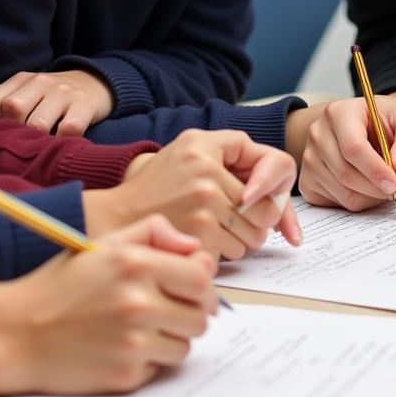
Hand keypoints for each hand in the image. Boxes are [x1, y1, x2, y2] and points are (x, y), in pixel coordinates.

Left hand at [0, 68, 112, 135]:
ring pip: (38, 123)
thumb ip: (7, 105)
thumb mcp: (30, 92)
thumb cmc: (53, 98)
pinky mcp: (85, 105)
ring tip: (40, 147)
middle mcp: (42, 82)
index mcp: (23, 79)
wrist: (96, 83)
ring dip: (37, 140)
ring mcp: (64, 93)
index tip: (1, 134)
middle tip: (21, 144)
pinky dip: (61, 141)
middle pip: (13, 108)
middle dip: (14, 132)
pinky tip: (61, 144)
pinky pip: (69, 129)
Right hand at [2, 214, 216, 394]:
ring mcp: (133, 342)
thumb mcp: (106, 243)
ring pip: (185, 345)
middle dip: (191, 311)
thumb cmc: (63, 283)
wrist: (17, 333)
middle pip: (201, 315)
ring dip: (171, 337)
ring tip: (143, 326)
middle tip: (170, 307)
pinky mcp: (125, 375)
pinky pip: (159, 368)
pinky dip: (148, 360)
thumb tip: (193, 247)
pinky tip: (122, 345)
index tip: (190, 283)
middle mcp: (139, 303)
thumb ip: (154, 231)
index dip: (201, 281)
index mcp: (137, 264)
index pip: (202, 277)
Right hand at [84, 129, 300, 260]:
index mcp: (204, 145)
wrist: (116, 217)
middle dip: (258, 219)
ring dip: (242, 238)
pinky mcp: (197, 236)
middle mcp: (204, 171)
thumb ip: (236, 156)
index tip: (264, 196)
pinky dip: (227, 252)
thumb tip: (279, 193)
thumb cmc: (160, 186)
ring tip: (215, 229)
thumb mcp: (192, 149)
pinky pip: (236, 251)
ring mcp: (201, 205)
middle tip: (236, 218)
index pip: (273, 164)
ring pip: (255, 233)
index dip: (276, 184)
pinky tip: (205, 242)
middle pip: (267, 207)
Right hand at [292, 91, 395, 211]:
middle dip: (375, 188)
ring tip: (382, 185)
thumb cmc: (391, 122)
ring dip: (369, 197)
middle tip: (395, 189)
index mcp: (339, 112)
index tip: (395, 184)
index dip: (375, 170)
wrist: (375, 127)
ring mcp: (309, 157)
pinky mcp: (308, 179)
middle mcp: (318, 133)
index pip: (352, 147)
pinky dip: (356, 203)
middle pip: (345, 172)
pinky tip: (365, 189)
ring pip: (341, 192)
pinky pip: (333, 204)